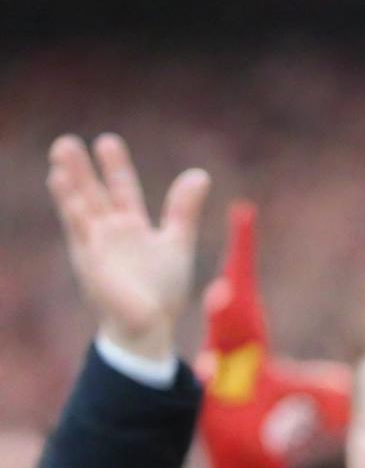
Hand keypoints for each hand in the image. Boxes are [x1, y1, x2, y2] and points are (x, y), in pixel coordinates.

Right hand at [47, 133, 210, 360]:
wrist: (150, 325)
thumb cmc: (164, 289)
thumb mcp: (178, 242)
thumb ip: (184, 210)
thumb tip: (200, 174)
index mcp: (134, 227)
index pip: (123, 189)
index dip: (116, 167)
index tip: (107, 141)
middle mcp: (111, 232)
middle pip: (95, 193)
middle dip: (84, 169)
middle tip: (69, 141)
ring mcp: (97, 244)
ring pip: (80, 205)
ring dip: (70, 180)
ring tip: (60, 151)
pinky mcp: (89, 259)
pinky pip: (78, 229)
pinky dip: (71, 207)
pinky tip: (62, 184)